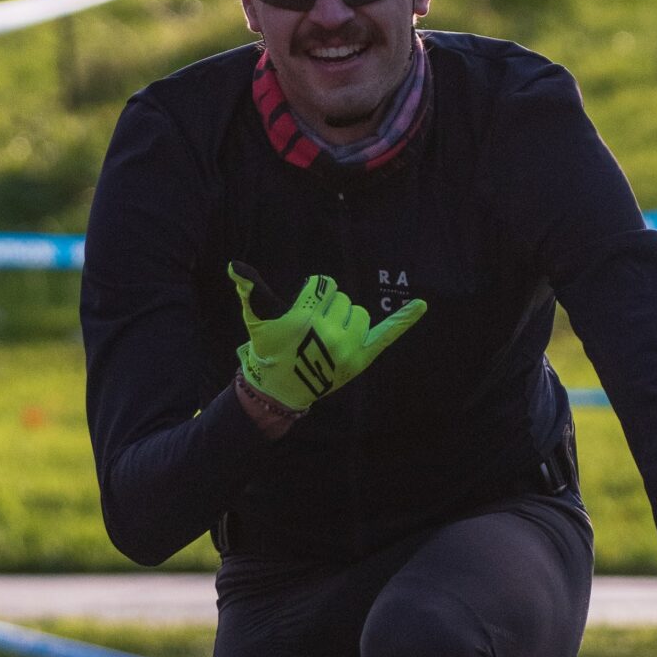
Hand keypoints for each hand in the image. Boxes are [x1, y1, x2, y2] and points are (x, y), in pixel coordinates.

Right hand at [230, 265, 426, 414]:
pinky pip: (387, 335)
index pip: (323, 285)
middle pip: (342, 299)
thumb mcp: (256, 321)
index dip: (314, 293)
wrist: (280, 390)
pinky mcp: (363, 359)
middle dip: (329, 307)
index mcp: (305, 319)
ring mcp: (349, 347)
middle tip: (314, 328)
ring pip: (359, 312)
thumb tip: (234, 266)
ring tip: (330, 334)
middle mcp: (330, 333)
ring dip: (347, 318)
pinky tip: (422, 305)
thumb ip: (250, 290)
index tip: (306, 307)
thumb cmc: (268, 351)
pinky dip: (404, 320)